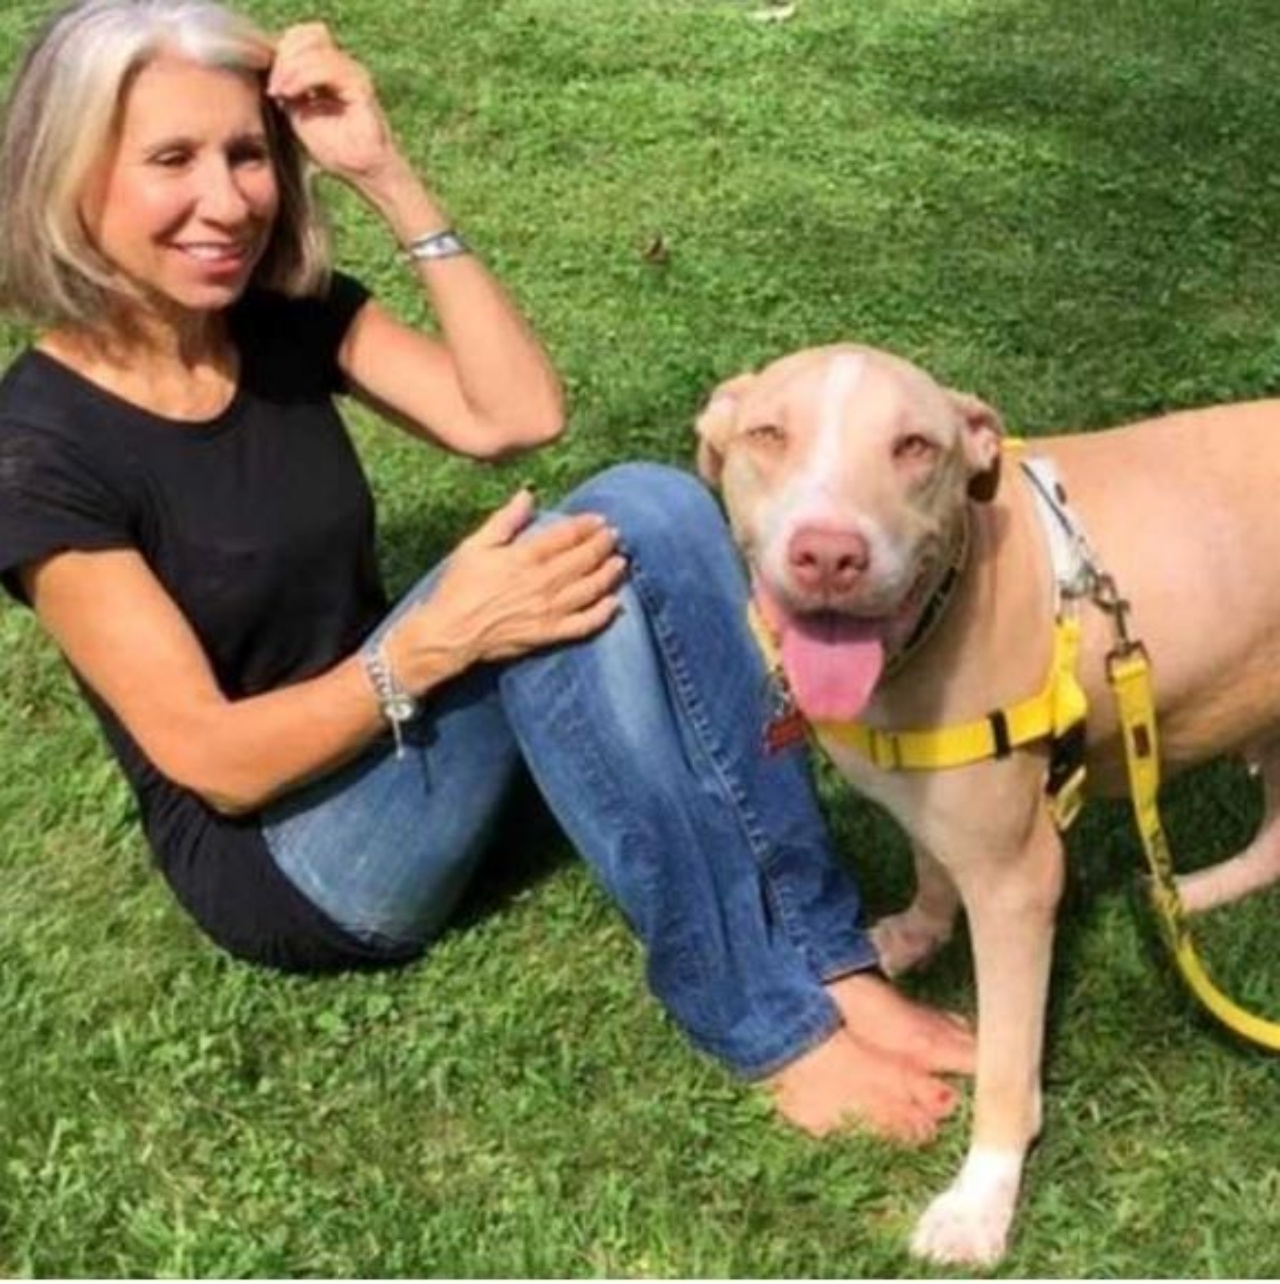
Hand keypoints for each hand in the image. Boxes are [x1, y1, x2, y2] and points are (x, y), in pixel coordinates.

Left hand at [266, 23, 401, 185]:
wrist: (363, 170)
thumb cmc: (336, 149)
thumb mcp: (300, 115)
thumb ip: (289, 89)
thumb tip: (273, 69)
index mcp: (331, 70)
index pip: (304, 38)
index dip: (283, 52)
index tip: (271, 84)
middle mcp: (344, 67)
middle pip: (307, 37)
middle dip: (284, 59)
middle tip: (274, 86)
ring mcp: (353, 73)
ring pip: (313, 50)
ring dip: (290, 69)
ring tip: (280, 91)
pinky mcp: (359, 85)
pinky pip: (325, 69)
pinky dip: (302, 78)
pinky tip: (291, 93)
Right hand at [388, 490, 626, 687]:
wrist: (448, 633)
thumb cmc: (458, 587)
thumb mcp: (474, 546)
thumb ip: (504, 520)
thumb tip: (527, 494)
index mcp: (522, 558)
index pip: (563, 537)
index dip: (585, 527)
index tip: (599, 520)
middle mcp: (540, 583)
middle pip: (581, 561)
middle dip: (601, 546)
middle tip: (616, 536)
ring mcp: (546, 611)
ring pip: (587, 590)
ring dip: (607, 575)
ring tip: (621, 563)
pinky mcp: (547, 635)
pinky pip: (582, 625)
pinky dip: (601, 615)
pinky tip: (614, 604)